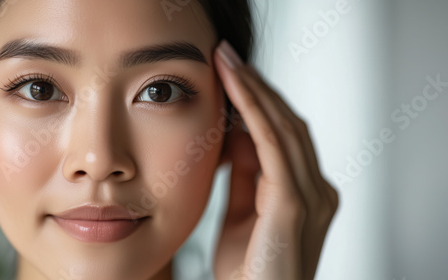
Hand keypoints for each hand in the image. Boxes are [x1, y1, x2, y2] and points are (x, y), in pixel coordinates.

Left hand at [213, 40, 338, 279]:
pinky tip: (236, 91)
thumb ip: (244, 176)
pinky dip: (256, 114)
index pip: (284, 134)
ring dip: (255, 91)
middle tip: (228, 56)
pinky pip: (274, 148)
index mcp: (306, 192)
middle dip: (257, 86)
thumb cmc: (247, 271)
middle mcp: (317, 189)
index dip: (259, 100)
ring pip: (284, 128)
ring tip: (228, 63)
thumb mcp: (241, 213)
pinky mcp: (295, 205)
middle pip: (289, 123)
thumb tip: (235, 135)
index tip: (232, 73)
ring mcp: (312, 196)